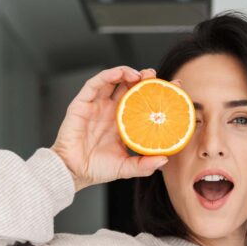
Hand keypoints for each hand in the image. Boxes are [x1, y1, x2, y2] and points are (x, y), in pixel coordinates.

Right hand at [50, 66, 179, 190]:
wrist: (73, 172)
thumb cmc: (96, 169)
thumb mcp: (126, 168)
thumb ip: (144, 165)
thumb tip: (164, 159)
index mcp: (122, 123)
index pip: (142, 102)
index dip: (157, 93)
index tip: (174, 88)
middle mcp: (110, 111)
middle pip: (129, 87)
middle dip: (143, 79)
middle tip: (156, 77)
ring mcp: (97, 105)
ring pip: (113, 80)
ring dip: (127, 73)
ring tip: (140, 75)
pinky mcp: (82, 103)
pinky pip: (95, 84)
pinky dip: (108, 75)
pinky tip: (120, 74)